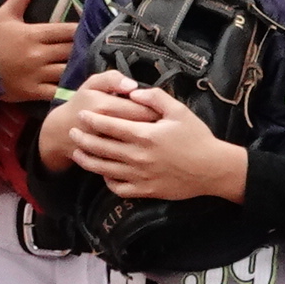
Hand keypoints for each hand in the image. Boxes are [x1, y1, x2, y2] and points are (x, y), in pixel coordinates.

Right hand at [0, 0, 80, 108]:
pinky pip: (57, 91)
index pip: (66, 31)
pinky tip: (76, 85)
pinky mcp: (33, 91)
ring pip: (67, 71)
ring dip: (78, 68)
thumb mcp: (5, 15)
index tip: (89, 30)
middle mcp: (38, 54)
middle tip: (94, 48)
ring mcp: (36, 74)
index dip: (80, 30)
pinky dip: (68, 88)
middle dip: (83, 49)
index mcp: (33, 34)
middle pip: (71, 50)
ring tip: (88, 65)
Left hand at [64, 83, 247, 202]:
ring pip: (104, 169)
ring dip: (87, 160)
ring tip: (77, 153)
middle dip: (82, 139)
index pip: (109, 126)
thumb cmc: (197, 137)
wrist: (213, 169)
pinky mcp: (145, 191)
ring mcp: (140, 176)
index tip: (81, 115)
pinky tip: (103, 173)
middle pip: (100, 148)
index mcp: (144, 135)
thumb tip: (132, 92)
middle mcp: (137, 157)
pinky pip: (118, 188)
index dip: (92, 120)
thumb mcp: (179, 110)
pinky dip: (107, 181)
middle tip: (72, 132)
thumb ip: (154, 97)